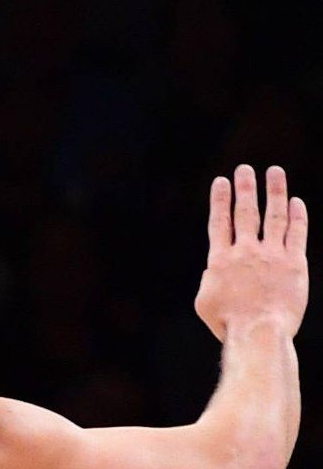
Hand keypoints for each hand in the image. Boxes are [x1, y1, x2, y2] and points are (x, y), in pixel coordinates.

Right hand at [195, 165, 308, 341]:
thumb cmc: (228, 323)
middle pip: (245, 212)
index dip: (220, 199)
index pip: (219, 221)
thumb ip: (208, 279)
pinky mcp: (294, 264)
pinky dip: (297, 216)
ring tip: (274, 172)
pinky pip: (296, 234)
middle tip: (245, 169)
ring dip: (274, 192)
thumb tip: (213, 272)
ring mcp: (271, 256)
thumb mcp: (204, 301)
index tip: (221, 181)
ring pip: (273, 216)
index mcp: (221, 258)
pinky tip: (296, 202)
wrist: (258, 332)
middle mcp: (245, 251)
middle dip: (245, 188)